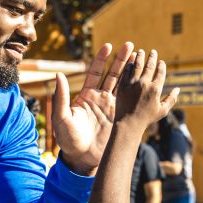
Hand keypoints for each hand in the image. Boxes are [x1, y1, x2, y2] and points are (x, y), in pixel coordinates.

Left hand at [52, 41, 134, 174]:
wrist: (82, 157)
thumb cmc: (68, 139)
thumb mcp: (62, 117)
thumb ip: (61, 97)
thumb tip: (58, 74)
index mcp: (86, 95)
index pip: (95, 72)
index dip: (101, 59)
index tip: (108, 46)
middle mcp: (99, 98)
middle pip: (112, 74)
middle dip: (121, 60)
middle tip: (130, 45)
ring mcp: (111, 107)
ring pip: (123, 85)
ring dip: (131, 71)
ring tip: (140, 57)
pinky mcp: (119, 116)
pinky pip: (129, 100)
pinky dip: (136, 89)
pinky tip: (144, 79)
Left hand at [115, 49, 178, 126]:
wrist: (128, 124)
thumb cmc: (147, 119)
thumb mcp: (162, 111)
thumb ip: (171, 99)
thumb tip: (178, 89)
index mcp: (156, 89)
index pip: (160, 72)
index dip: (161, 66)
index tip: (161, 62)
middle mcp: (145, 84)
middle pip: (150, 66)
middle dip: (152, 57)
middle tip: (152, 52)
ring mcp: (133, 84)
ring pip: (137, 65)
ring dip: (140, 56)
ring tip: (140, 51)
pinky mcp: (123, 85)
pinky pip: (127, 71)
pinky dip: (130, 64)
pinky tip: (131, 61)